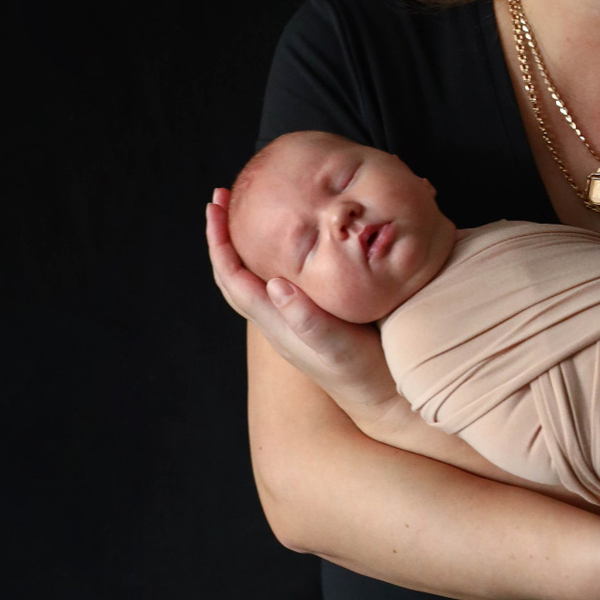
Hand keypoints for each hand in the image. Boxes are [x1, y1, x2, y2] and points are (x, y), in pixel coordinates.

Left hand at [206, 188, 402, 422]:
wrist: (384, 399)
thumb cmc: (364, 373)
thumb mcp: (336, 346)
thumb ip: (307, 319)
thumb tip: (274, 285)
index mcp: (276, 322)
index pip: (233, 277)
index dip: (219, 242)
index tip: (215, 207)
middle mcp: (277, 321)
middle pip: (234, 275)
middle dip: (222, 237)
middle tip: (220, 199)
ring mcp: (292, 321)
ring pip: (252, 278)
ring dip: (242, 245)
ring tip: (244, 215)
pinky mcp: (311, 319)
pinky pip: (276, 281)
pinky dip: (271, 255)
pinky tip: (290, 243)